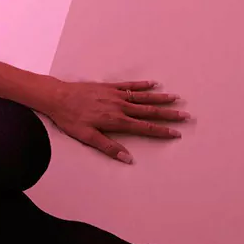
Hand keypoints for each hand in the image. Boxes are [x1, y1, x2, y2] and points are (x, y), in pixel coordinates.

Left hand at [40, 79, 191, 163]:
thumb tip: (127, 159)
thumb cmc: (70, 119)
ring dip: (160, 98)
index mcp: (116, 121)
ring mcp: (115, 95)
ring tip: (176, 99)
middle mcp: (119, 107)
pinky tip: (153, 84)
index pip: (144, 128)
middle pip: (149, 111)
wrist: (58, 97)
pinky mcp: (108, 87)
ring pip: (142, 97)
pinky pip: (129, 85)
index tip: (176, 133)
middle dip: (168, 114)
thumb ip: (108, 147)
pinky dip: (142, 85)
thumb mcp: (87, 137)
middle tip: (185, 115)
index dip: (161, 131)